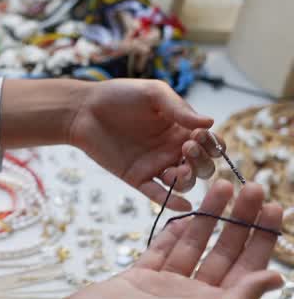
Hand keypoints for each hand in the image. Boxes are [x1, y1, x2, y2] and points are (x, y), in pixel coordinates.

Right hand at [56, 180, 281, 298]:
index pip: (248, 270)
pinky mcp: (140, 277)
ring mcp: (167, 287)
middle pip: (225, 253)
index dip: (262, 239)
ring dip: (211, 217)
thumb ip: (242, 298)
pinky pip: (163, 250)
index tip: (275, 209)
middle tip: (254, 188)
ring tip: (222, 185)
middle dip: (241, 220)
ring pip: (195, 245)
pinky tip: (189, 213)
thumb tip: (276, 278)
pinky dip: (176, 232)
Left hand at [68, 78, 220, 209]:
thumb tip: (210, 123)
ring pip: (184, 183)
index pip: (210, 143)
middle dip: (202, 161)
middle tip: (186, 147)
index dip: (214, 144)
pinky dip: (171, 201)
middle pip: (202, 166)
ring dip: (187, 180)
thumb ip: (179, 109)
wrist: (83, 110)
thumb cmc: (119, 95)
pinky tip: (182, 204)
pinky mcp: (137, 177)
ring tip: (177, 170)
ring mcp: (156, 165)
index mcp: (181, 128)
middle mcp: (172, 149)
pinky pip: (158, 194)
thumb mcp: (153, 94)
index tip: (202, 136)